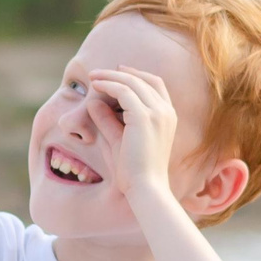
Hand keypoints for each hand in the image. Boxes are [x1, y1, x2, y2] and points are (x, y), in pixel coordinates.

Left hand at [84, 66, 178, 201]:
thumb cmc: (133, 171)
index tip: (116, 73)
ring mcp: (158, 113)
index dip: (136, 75)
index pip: (155, 85)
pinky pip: (124, 91)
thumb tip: (93, 103)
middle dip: (121, 73)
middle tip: (99, 73)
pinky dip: (109, 85)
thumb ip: (108, 121)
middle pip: (145, 79)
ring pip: (133, 82)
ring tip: (93, 77)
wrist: (145, 188)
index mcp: (168, 117)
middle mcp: (166, 112)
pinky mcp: (144, 117)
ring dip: (111, 76)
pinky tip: (96, 86)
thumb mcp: (118, 141)